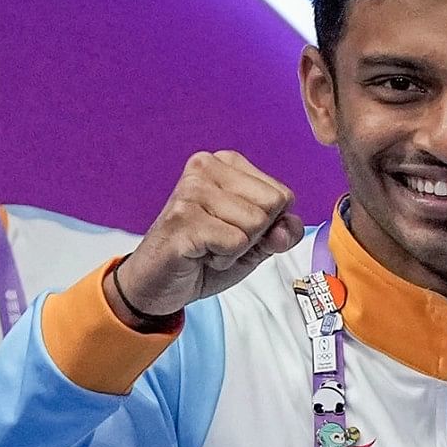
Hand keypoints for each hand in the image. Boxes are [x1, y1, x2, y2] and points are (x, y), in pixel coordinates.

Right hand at [111, 150, 303, 319]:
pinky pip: (235, 242)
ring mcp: (191, 191)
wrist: (157, 283)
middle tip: (219, 240)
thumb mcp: (254, 242)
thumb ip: (282, 231)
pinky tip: (200, 254)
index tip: (234, 230)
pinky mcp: (183, 219)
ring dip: (236, 249)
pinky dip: (224, 259)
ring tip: (208, 247)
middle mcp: (206, 168)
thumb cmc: (202, 256)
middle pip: (271, 205)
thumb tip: (288, 227)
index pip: (282, 194)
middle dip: (253, 236)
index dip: (268, 225)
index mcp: (226, 163)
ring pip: (255, 223)